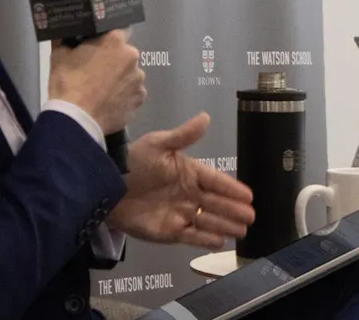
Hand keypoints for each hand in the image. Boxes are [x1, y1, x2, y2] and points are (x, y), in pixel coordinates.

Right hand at [47, 29, 144, 134]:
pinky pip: (132, 93)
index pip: (116, 31)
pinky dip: (123, 96)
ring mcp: (138, 79)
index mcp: (115, 40)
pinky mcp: (140, 99)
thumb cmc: (68, 83)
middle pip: (124, 54)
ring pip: (129, 74)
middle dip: (113, 60)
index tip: (97, 47)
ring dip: (120, 78)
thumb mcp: (59, 55)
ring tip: (102, 91)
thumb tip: (65, 33)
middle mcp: (132, 56)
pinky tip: (109, 102)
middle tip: (96, 71)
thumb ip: (65, 39)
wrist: (76, 120)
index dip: (106, 40)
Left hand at [108, 113, 255, 249]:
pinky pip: (192, 237)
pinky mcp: (169, 232)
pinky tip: (220, 242)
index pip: (216, 181)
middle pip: (216, 204)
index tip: (249, 196)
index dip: (232, 188)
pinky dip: (206, 240)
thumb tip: (206, 117)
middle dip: (234, 210)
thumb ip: (184, 135)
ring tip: (242, 231)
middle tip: (251, 217)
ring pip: (208, 221)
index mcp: (189, 172)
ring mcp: (180, 214)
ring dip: (225, 226)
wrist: (106, 187)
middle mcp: (188, 194)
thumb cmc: (133, 162)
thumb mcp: (159, 144)